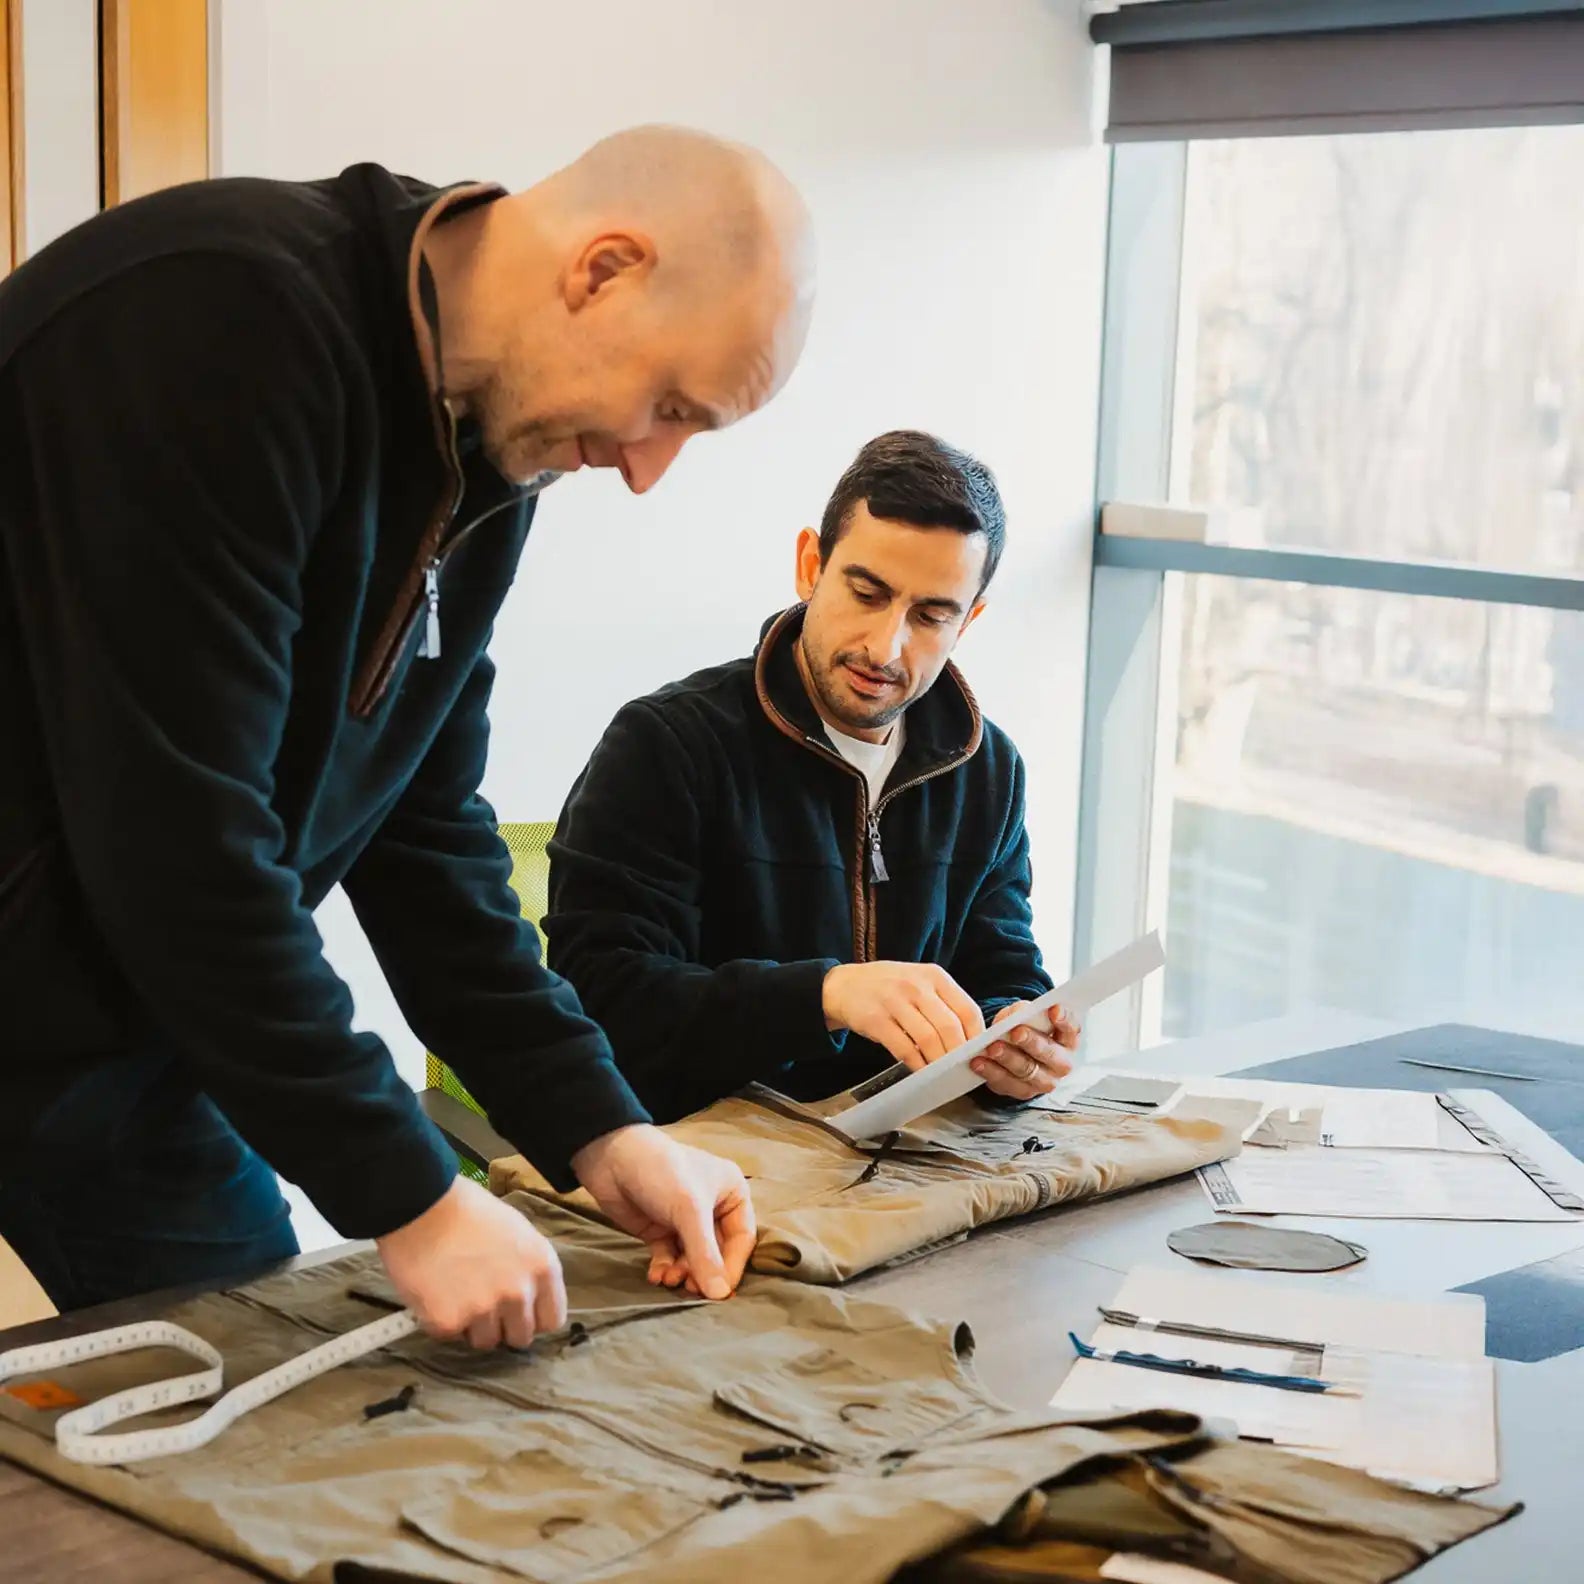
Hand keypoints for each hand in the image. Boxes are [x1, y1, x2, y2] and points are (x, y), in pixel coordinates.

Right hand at [376, 1176, 566, 1349]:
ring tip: (455, 1293)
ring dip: (472, 1326)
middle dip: (503, 1325)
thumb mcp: (516, 1231)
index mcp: (542, 1266)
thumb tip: (529, 1298)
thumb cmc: (468, 1210)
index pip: (551, 1319)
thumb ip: (527, 1268)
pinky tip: (435, 1292)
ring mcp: (484, 1309)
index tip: (518, 1313)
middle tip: (482, 1303)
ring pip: (485, 1341)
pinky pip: (450, 1336)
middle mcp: (519, 1292)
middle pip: (521, 1337)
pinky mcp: (449, 1322)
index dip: (533, 1317)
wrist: (421, 1203)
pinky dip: (440, 1320)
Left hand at [572, 1125, 755, 1300]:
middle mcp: (713, 1206)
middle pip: (718, 1252)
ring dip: (683, 1273)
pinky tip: (656, 1276)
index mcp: (732, 1192)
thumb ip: (705, 1254)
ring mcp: (685, 1220)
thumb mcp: (688, 1210)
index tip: (720, 1293)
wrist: (610, 1157)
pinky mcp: (661, 1229)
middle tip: (691, 1290)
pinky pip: (670, 1257)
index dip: (732, 1267)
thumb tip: (720, 1296)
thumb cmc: (662, 1171)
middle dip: (704, 1272)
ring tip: (668, 1280)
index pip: (742, 1238)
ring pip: (693, 1258)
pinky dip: (665, 1268)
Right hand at [822, 960, 984, 1068]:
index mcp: (934, 976)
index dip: (976, 1036)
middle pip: (950, 1027)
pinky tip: (920, 1071)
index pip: (967, 1009)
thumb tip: (970, 1038)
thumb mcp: (919, 982)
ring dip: (938, 1062)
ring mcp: (895, 1001)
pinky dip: (916, 1064)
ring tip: (942, 1074)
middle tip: (962, 1069)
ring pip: (928, 1039)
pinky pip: (904, 1048)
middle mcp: (916, 986)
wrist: (843, 985)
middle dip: (959, 1054)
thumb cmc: (888, 987)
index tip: (978, 1054)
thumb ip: (943, 1003)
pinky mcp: (876, 1020)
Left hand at [970, 1001, 1080, 1099]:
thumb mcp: (1025, 1014)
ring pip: (1027, 1071)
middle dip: (1032, 1042)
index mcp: (1068, 1040)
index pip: (1071, 1029)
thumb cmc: (1026, 1029)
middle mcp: (1061, 1064)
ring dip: (1009, 1059)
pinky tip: (979, 1062)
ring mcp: (1044, 1081)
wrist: (1017, 1052)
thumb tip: (1017, 1014)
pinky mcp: (1024, 1092)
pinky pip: (1007, 1083)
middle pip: (1050, 1054)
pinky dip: (991, 1072)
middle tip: (1017, 1032)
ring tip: (993, 1048)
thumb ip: (1023, 1011)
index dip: (1064, 1019)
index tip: (1053, 1009)